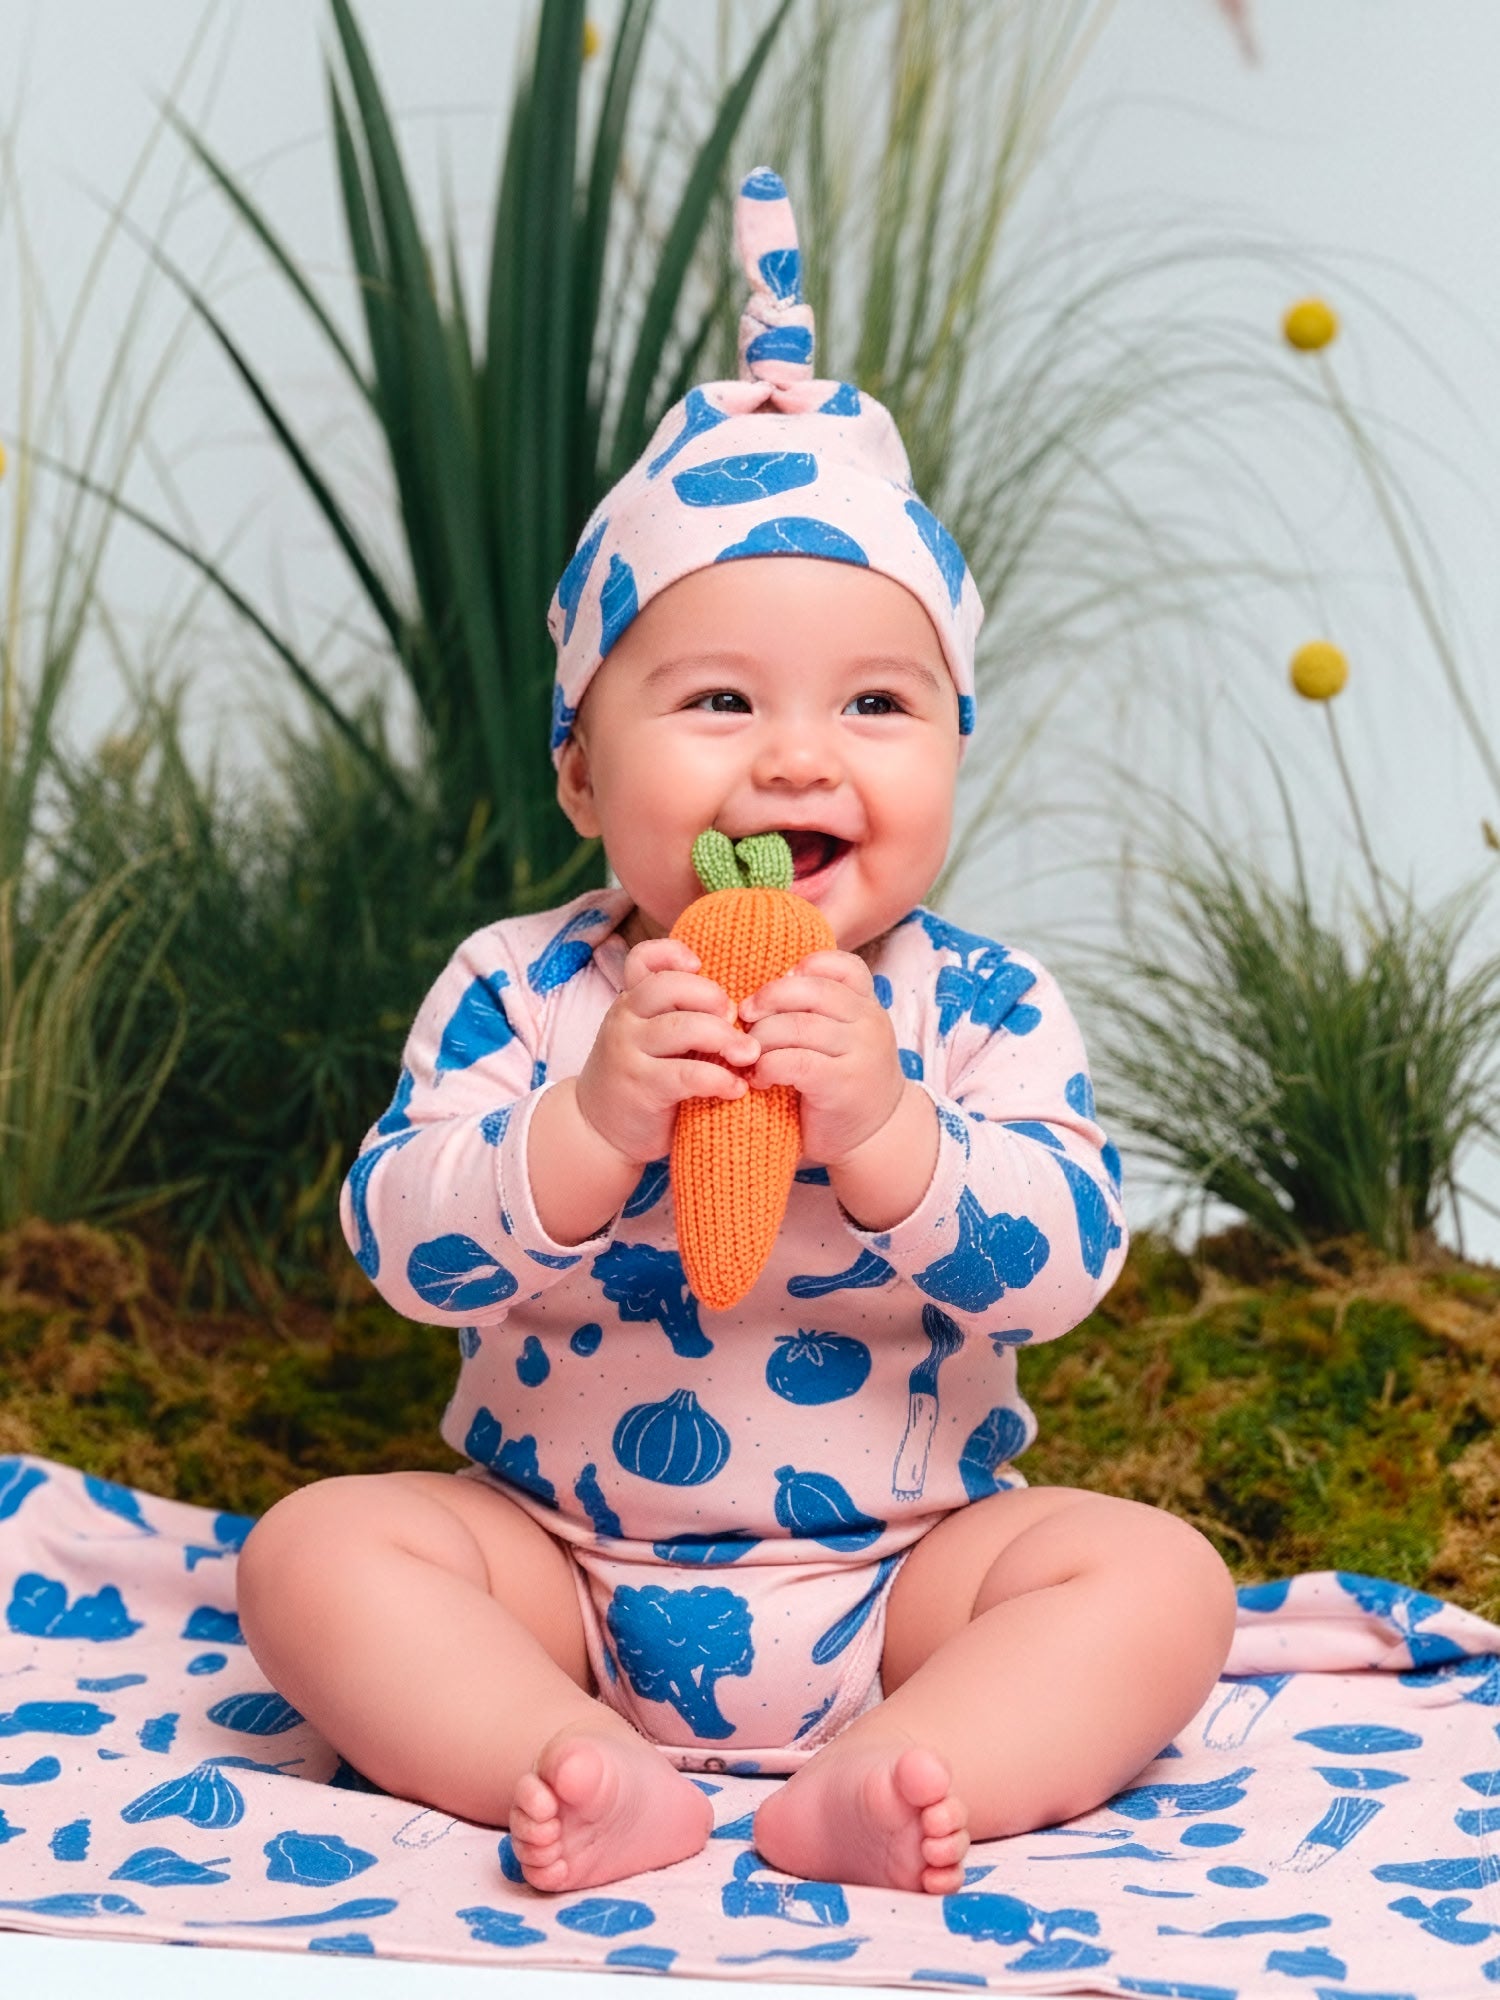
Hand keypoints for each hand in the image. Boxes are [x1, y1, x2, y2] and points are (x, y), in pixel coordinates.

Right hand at [573, 936, 758, 1165]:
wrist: (598, 1132)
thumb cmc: (642, 1079)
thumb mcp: (650, 1039)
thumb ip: (679, 1016)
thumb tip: (738, 1006)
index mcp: (630, 1001)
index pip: (642, 959)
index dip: (673, 954)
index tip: (700, 968)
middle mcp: (624, 1019)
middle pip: (670, 986)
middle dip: (713, 999)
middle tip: (737, 1021)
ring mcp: (628, 1051)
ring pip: (683, 1027)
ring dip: (725, 1038)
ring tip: (748, 1055)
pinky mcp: (642, 1087)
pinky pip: (688, 1074)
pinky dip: (720, 1079)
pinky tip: (736, 1089)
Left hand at [737, 950, 906, 1166]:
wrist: (876, 1137)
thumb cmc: (843, 1083)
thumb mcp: (840, 1039)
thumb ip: (814, 1012)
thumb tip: (757, 995)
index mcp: (867, 1004)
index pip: (841, 965)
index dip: (802, 969)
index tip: (776, 992)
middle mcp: (869, 1022)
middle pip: (811, 990)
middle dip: (768, 1000)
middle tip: (743, 1017)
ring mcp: (861, 1052)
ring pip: (798, 1025)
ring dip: (761, 1038)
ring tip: (747, 1055)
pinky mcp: (842, 1084)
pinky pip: (795, 1062)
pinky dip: (767, 1066)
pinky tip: (759, 1079)